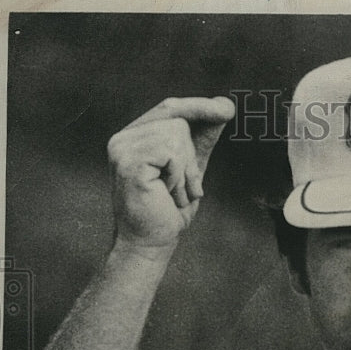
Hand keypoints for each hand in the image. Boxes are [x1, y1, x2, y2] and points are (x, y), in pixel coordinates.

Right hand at [107, 96, 234, 250]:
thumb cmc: (169, 211)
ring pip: (176, 134)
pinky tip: (167, 195)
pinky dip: (179, 177)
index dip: (199, 106)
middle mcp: (123, 138)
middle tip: (185, 187)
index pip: (170, 108)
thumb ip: (202, 137)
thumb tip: (224, 106)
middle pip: (177, 119)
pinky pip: (171, 152)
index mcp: (135, 136)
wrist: (152, 244)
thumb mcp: (191, 167)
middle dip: (191, 155)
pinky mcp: (128, 161)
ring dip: (185, 171)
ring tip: (173, 194)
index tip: (228, 108)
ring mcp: (122, 148)